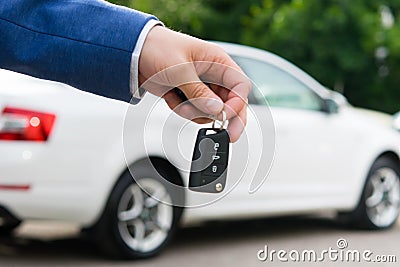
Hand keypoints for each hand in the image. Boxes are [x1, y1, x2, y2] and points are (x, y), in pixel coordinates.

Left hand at [138, 26, 250, 141]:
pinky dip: (182, 110)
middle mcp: (213, 75)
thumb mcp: (179, 70)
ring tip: (179, 101)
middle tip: (229, 135)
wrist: (133, 53)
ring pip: (211, 111)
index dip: (238, 102)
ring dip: (195, 112)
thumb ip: (198, 92)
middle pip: (231, 102)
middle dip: (227, 118)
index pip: (240, 85)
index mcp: (217, 61)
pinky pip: (194, 112)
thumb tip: (217, 109)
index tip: (226, 115)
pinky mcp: (189, 96)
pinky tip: (171, 98)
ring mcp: (201, 87)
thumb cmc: (158, 48)